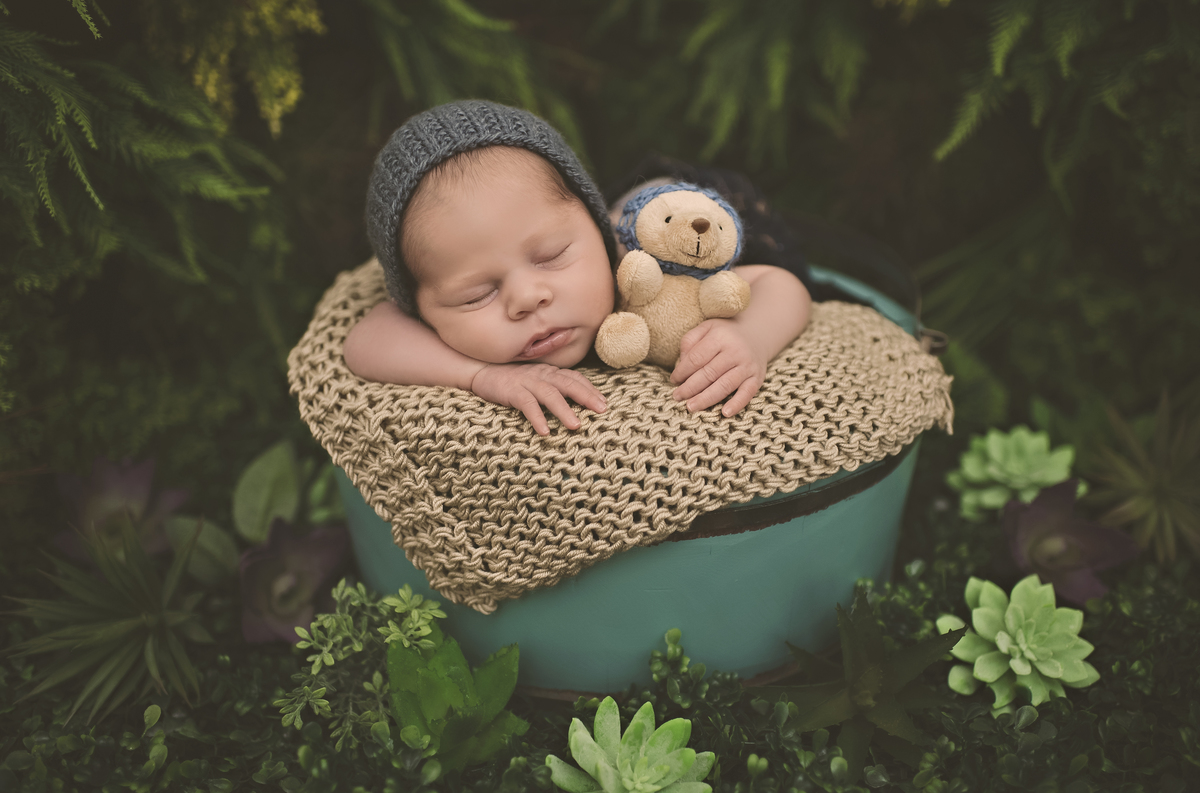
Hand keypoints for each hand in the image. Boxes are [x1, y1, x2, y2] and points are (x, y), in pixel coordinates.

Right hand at [470, 363, 606, 435]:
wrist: (481, 370)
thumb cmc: (511, 381)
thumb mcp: (535, 382)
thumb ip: (552, 388)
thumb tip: (574, 403)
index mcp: (549, 372)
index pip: (574, 378)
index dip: (590, 389)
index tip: (604, 403)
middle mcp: (541, 375)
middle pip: (568, 383)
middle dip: (586, 396)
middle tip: (601, 410)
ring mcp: (526, 382)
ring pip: (549, 394)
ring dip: (564, 409)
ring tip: (576, 425)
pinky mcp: (511, 391)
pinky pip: (526, 404)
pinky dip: (536, 417)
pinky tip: (544, 431)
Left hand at [670, 319, 766, 415]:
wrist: (757, 335)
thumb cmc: (725, 334)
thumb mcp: (706, 328)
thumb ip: (690, 341)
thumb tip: (681, 364)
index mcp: (720, 337)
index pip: (696, 358)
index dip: (682, 371)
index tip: (674, 380)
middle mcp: (735, 351)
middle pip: (709, 373)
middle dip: (690, 387)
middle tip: (677, 397)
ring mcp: (747, 365)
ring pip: (725, 385)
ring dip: (706, 399)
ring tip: (691, 407)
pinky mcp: (757, 378)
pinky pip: (747, 393)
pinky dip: (737, 404)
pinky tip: (725, 413)